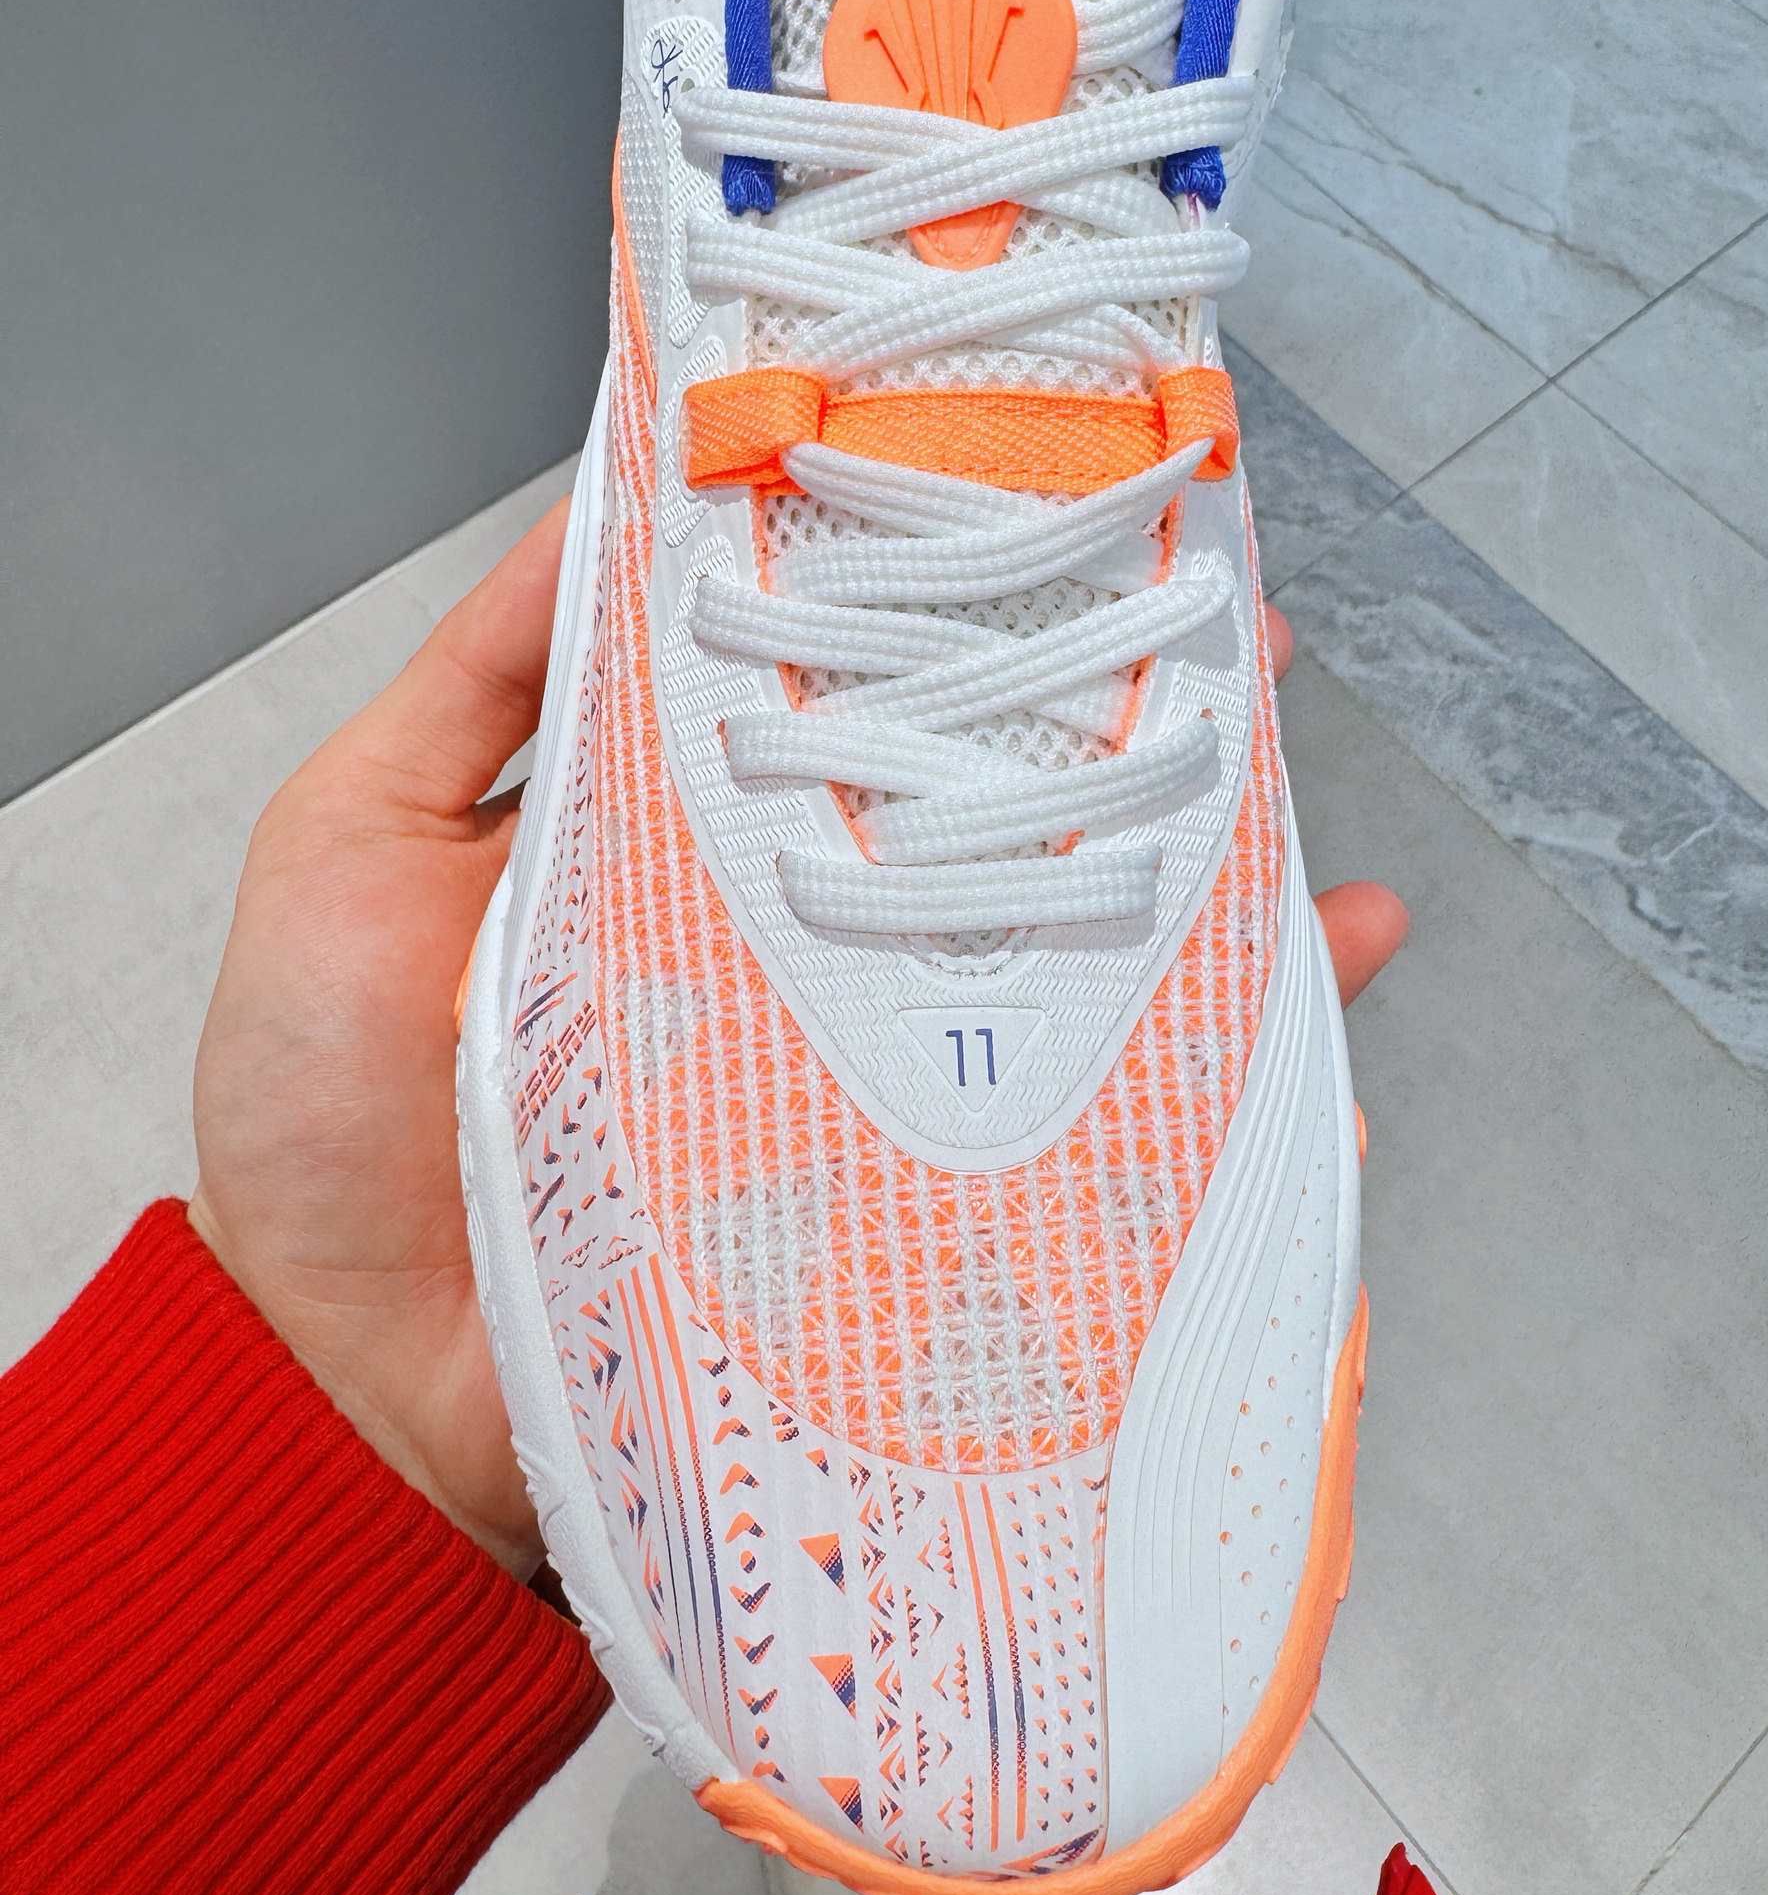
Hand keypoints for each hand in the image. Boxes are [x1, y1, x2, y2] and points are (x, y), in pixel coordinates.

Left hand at [187, 530, 1405, 1590]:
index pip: (854, 706)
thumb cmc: (322, 1119)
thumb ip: (481, 680)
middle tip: (1243, 660)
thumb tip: (606, 501)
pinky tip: (1309, 1049)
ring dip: (1212, 916)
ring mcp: (860, 1094)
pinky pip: (1075, 1161)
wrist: (333, 1392)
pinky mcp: (896, 1221)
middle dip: (1131, 745)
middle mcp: (799, 961)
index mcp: (690, 849)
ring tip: (1318, 852)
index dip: (956, 617)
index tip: (1054, 524)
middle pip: (996, 833)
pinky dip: (1203, 1119)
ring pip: (1070, 985)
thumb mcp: (358, 836)